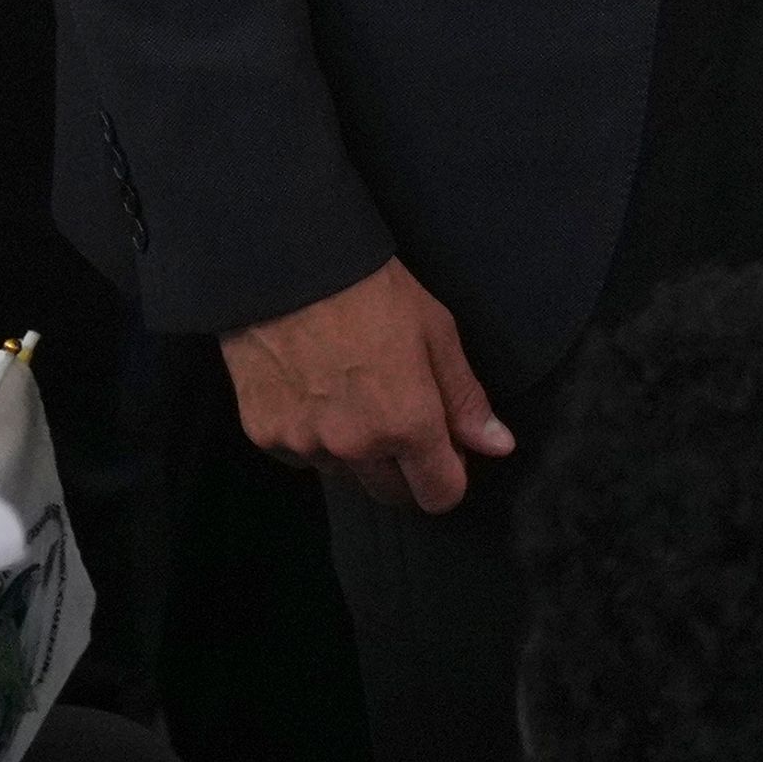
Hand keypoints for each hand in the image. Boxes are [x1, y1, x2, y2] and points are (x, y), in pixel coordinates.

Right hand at [222, 258, 512, 511]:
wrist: (285, 266)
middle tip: (399, 418)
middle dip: (405, 469)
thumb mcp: (437, 335)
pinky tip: (315, 392)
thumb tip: (498, 446)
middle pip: (392, 493)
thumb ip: (466, 400)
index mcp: (407, 425)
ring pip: (346, 474)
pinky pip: (302, 456)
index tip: (445, 450)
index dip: (448, 475)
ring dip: (356, 452)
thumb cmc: (371, 292)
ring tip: (352, 395)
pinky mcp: (265, 433)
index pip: (439, 495)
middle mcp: (354, 446)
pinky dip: (313, 436)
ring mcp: (305, 443)